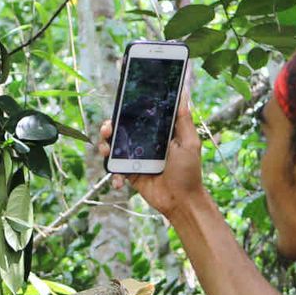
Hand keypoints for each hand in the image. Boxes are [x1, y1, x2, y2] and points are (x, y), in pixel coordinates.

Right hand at [98, 91, 205, 216]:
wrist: (181, 202)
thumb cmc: (189, 172)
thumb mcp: (190, 143)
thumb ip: (184, 119)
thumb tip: (183, 93)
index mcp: (159, 133)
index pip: (139, 116)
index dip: (128, 110)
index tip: (120, 106)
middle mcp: (145, 143)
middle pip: (122, 129)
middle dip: (111, 126)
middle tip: (108, 128)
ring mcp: (136, 158)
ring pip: (114, 146)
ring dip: (106, 145)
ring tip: (106, 149)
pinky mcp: (129, 173)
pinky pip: (115, 168)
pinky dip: (113, 172)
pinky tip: (119, 179)